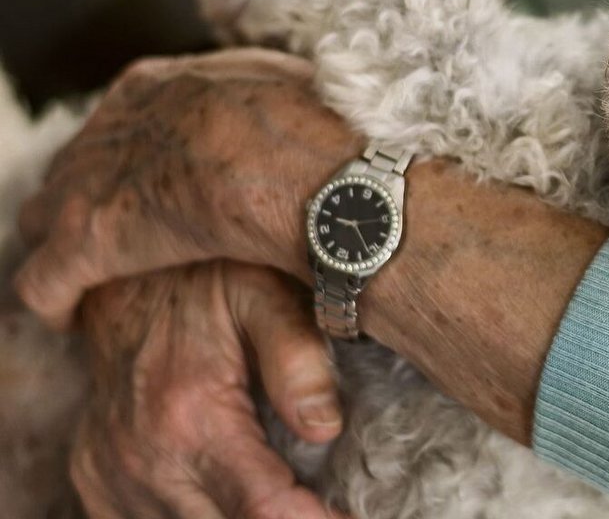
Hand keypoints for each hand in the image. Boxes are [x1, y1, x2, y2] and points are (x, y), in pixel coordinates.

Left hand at [15, 49, 359, 328]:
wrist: (291, 166)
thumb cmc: (305, 132)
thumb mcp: (284, 86)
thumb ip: (261, 92)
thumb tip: (288, 98)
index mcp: (155, 87)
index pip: (121, 119)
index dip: (134, 153)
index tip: (154, 179)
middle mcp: (111, 127)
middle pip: (76, 162)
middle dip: (90, 195)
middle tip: (117, 229)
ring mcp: (91, 182)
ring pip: (46, 213)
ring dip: (62, 243)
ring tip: (87, 275)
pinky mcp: (85, 241)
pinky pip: (44, 280)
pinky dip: (55, 299)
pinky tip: (71, 316)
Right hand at [73, 261, 345, 518]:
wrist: (125, 275)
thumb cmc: (207, 282)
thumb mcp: (264, 295)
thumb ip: (297, 357)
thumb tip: (324, 427)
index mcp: (190, 418)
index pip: (264, 511)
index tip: (352, 516)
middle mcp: (144, 461)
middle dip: (283, 518)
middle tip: (323, 499)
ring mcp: (111, 478)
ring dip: (238, 516)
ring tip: (286, 491)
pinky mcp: (96, 484)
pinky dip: (200, 514)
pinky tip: (227, 492)